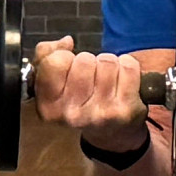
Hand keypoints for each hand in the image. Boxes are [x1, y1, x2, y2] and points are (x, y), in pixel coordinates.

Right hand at [31, 37, 147, 149]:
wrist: (111, 134)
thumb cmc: (80, 101)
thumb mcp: (54, 83)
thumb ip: (46, 55)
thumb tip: (67, 42)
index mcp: (49, 106)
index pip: (54, 62)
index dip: (65, 57)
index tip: (70, 67)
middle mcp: (72, 114)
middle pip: (84, 60)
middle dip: (90, 62)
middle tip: (92, 78)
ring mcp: (100, 113)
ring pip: (107, 62)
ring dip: (109, 64)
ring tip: (108, 81)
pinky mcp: (125, 109)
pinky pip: (128, 67)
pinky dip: (128, 67)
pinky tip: (123, 82)